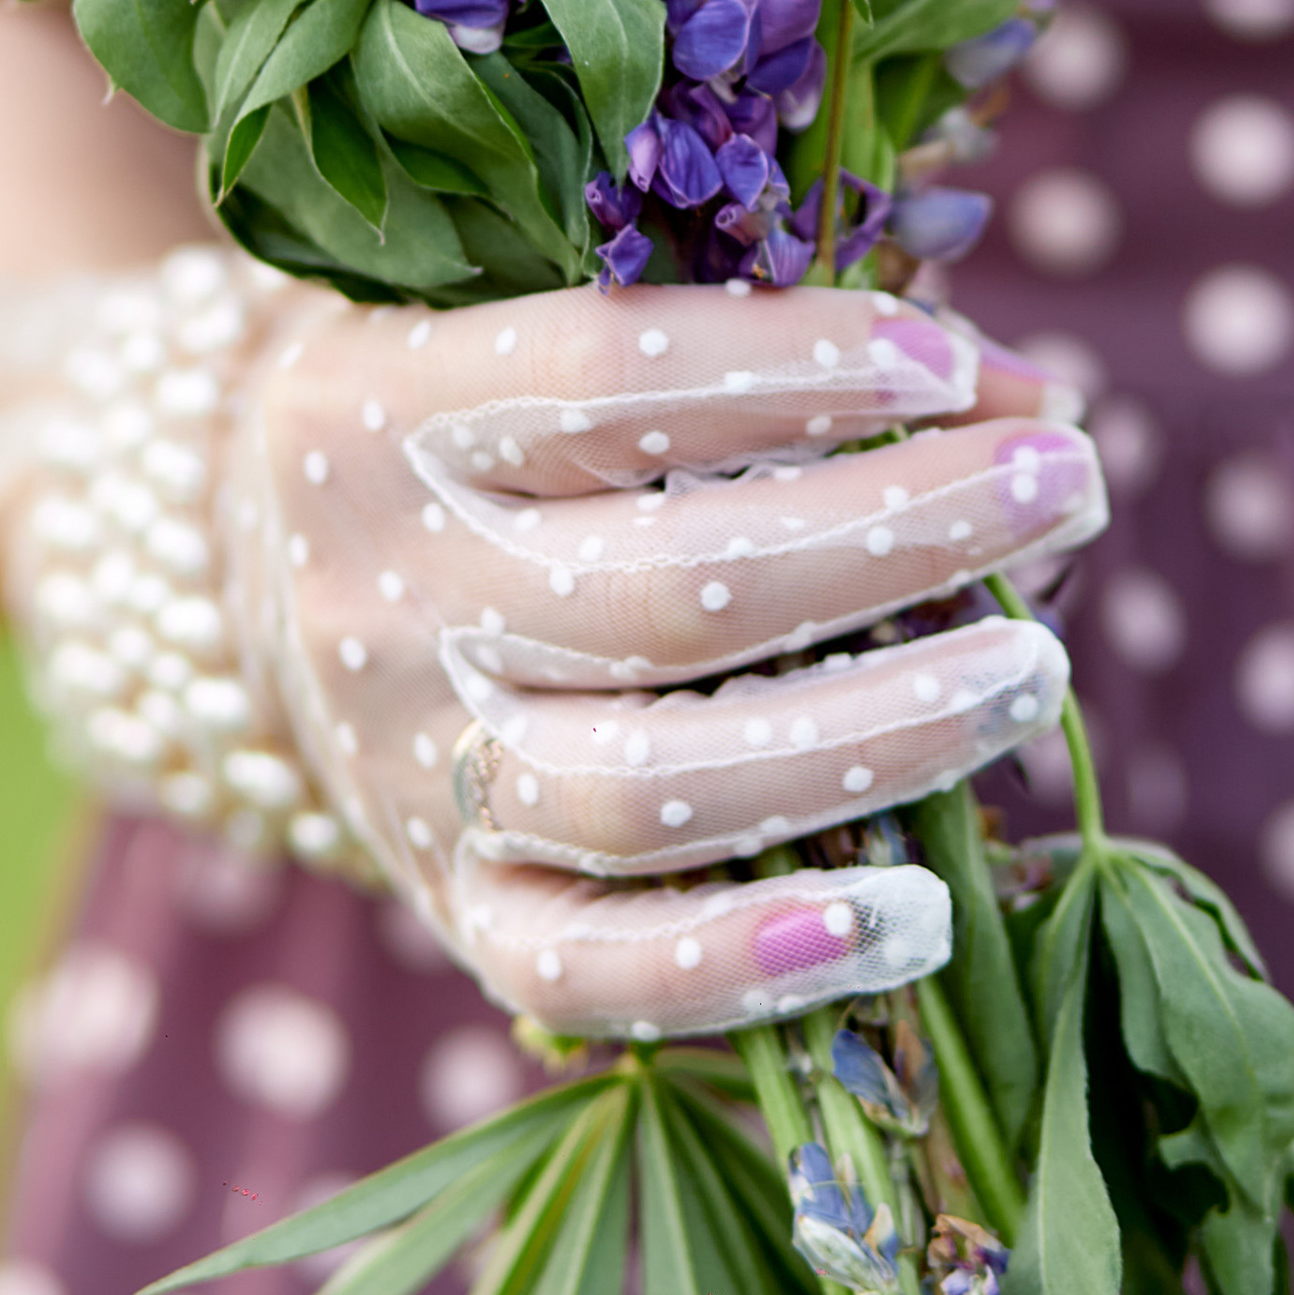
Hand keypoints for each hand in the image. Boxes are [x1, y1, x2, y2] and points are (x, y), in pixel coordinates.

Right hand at [227, 280, 1102, 1038]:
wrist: (227, 575)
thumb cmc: (472, 417)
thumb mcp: (547, 319)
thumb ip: (766, 343)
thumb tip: (1027, 398)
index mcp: (385, 407)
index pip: (607, 374)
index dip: (799, 367)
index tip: (960, 367)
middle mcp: (385, 594)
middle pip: (667, 589)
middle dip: (896, 537)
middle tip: (1066, 487)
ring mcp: (412, 769)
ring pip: (651, 789)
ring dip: (875, 735)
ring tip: (1036, 671)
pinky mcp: (448, 906)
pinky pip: (591, 975)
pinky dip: (754, 962)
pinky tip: (920, 918)